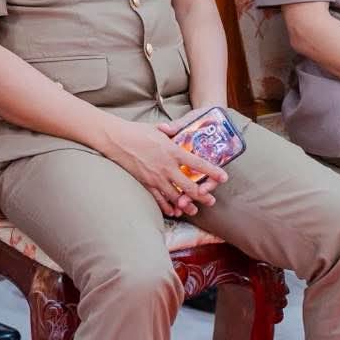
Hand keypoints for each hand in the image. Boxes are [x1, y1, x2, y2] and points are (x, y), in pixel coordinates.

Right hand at [101, 118, 226, 218]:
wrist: (116, 139)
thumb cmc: (136, 131)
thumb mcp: (157, 128)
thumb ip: (170, 131)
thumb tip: (175, 130)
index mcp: (173, 151)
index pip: (198, 164)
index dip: (213, 172)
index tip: (223, 177)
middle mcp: (167, 167)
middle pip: (190, 186)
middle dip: (203, 196)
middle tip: (211, 201)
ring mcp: (156, 177)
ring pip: (176, 196)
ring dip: (187, 205)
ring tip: (194, 210)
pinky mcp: (146, 183)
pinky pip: (159, 199)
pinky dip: (167, 207)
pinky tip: (173, 211)